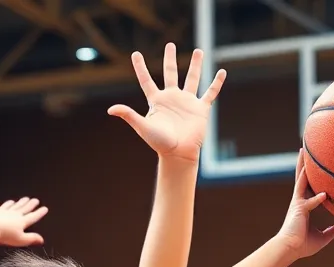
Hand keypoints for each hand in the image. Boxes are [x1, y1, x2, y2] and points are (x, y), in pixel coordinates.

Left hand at [0, 197, 46, 246]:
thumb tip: (41, 239)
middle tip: (34, 200)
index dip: (39, 213)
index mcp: (20, 221)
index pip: (32, 216)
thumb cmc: (3, 235)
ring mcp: (1, 211)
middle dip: (30, 204)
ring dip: (16, 203)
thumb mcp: (21, 240)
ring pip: (10, 206)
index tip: (44, 208)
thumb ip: (31, 239)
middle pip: (23, 208)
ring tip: (20, 200)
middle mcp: (12, 214)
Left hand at [108, 44, 225, 161]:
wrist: (179, 154)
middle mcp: (172, 98)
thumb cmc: (160, 143)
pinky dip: (216, 83)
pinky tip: (222, 72)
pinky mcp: (201, 109)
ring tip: (198, 51)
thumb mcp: (143, 127)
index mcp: (157, 101)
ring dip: (196, 65)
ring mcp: (187, 102)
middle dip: (170, 59)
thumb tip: (110, 109)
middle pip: (171, 73)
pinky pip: (210, 93)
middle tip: (169, 45)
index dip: (140, 68)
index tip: (135, 54)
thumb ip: (129, 115)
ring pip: (193, 79)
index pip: (147, 81)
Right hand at [275, 149, 333, 258]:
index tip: (314, 165)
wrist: (289, 250)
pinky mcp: (300, 211)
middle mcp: (299, 201)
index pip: (307, 187)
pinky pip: (310, 202)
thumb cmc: (302, 245)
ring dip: (304, 167)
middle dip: (304, 164)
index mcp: (303, 205)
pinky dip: (318, 199)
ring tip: (305, 152)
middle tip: (305, 149)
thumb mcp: (322, 238)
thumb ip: (332, 232)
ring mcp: (298, 204)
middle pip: (302, 178)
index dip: (310, 176)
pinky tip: (325, 195)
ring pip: (301, 181)